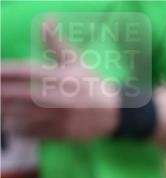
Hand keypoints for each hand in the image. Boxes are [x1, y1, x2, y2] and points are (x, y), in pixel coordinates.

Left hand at [0, 20, 120, 139]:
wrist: (117, 113)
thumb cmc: (93, 84)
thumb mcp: (77, 60)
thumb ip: (56, 41)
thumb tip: (46, 20)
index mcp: (61, 77)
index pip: (25, 71)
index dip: (6, 71)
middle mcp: (59, 97)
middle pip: (19, 95)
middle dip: (2, 93)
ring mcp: (60, 117)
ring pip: (23, 115)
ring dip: (7, 112)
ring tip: (1, 108)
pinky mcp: (61, 133)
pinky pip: (33, 131)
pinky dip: (19, 128)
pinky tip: (12, 123)